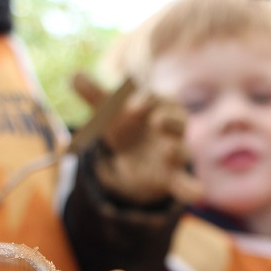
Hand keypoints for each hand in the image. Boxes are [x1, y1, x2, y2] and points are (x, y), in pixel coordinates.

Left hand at [72, 73, 202, 204]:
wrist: (137, 155)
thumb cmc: (128, 124)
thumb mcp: (110, 111)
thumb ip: (94, 94)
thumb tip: (74, 77)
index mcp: (161, 105)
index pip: (156, 98)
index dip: (144, 100)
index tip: (129, 105)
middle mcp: (173, 128)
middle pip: (176, 121)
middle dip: (167, 120)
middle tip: (155, 120)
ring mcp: (175, 153)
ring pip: (182, 151)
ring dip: (176, 150)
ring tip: (168, 151)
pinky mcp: (172, 178)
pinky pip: (186, 183)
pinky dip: (191, 189)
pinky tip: (196, 193)